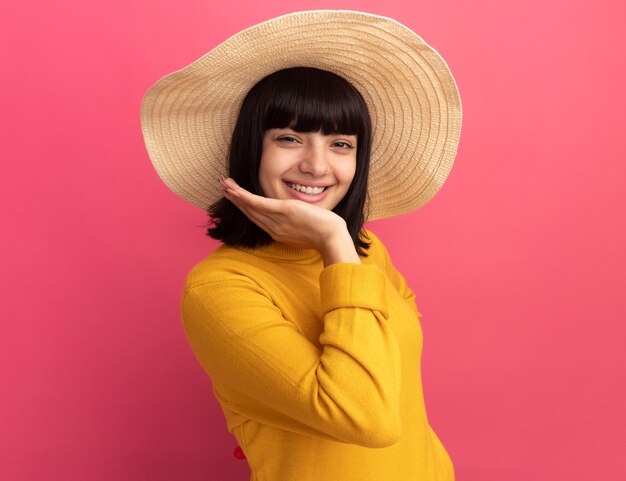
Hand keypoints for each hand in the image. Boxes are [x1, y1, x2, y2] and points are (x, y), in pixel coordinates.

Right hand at [220, 177, 359, 264]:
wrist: (332, 238)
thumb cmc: (325, 234)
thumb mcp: (307, 229)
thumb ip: (297, 223)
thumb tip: (299, 216)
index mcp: (279, 233)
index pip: (258, 218)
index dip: (245, 207)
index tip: (236, 197)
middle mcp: (274, 229)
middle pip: (250, 212)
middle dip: (236, 199)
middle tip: (223, 187)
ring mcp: (277, 221)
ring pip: (251, 207)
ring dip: (235, 195)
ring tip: (224, 184)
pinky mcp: (283, 212)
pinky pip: (259, 204)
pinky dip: (245, 197)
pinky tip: (234, 190)